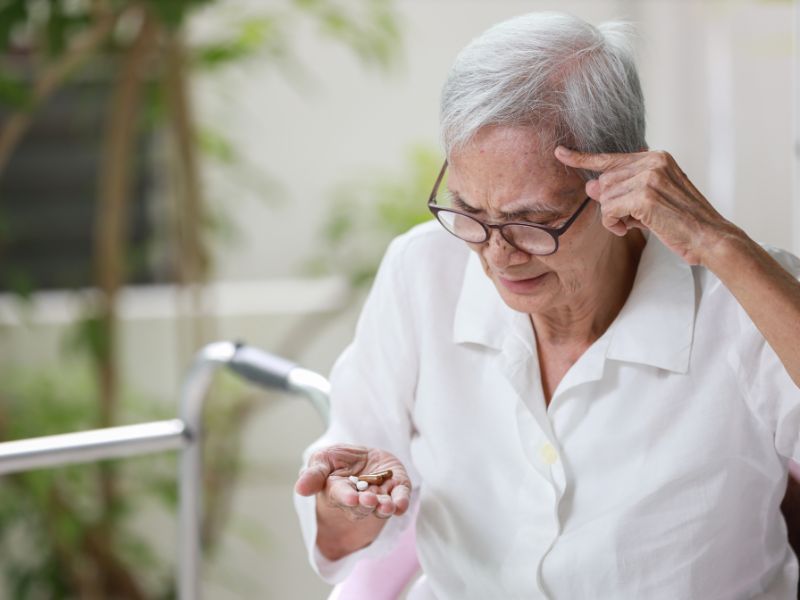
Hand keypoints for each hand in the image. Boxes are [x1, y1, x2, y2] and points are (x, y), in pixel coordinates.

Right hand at [295, 444, 411, 520]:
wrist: (365, 456)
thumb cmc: (339, 460)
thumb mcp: (323, 459)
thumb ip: (314, 473)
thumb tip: (300, 489)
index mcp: (339, 491)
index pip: (341, 496)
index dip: (346, 497)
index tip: (351, 497)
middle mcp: (360, 499)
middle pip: (361, 506)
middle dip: (365, 503)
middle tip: (369, 499)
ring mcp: (380, 495)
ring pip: (381, 506)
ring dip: (384, 507)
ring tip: (387, 505)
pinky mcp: (397, 489)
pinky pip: (400, 498)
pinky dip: (401, 502)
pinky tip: (401, 505)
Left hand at [554, 146, 737, 265]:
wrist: (709, 237)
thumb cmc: (680, 222)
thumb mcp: (649, 202)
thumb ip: (622, 191)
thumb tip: (590, 186)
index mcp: (656, 158)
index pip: (611, 157)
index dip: (582, 158)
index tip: (560, 152)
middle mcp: (652, 161)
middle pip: (604, 182)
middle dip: (610, 204)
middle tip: (631, 218)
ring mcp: (649, 177)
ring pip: (605, 198)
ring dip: (613, 217)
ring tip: (635, 224)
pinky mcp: (645, 196)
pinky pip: (609, 210)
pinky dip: (614, 224)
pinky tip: (629, 229)